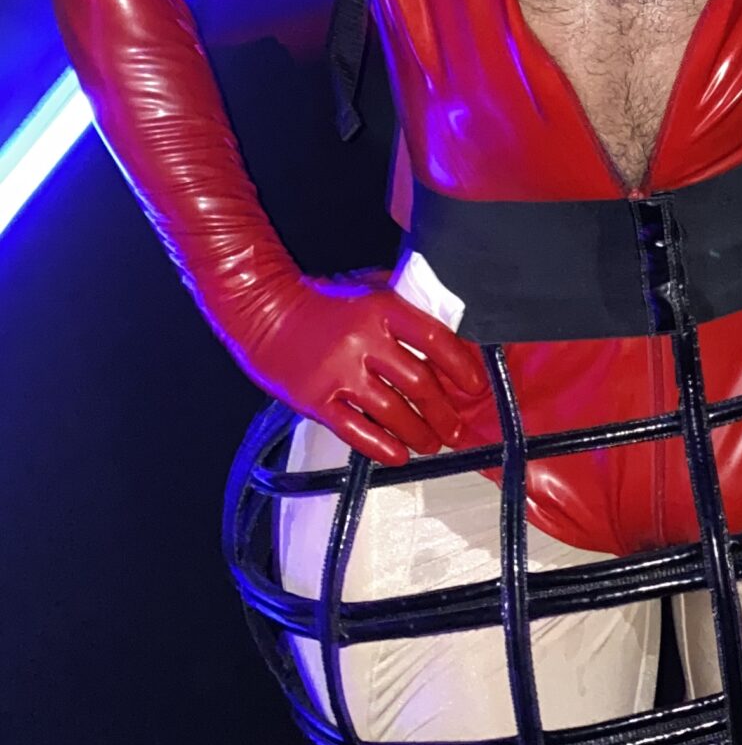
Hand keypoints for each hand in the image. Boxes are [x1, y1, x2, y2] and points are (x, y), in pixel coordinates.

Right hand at [234, 274, 492, 466]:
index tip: (475, 386)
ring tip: (432, 444)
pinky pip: (355, 431)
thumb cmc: (324, 299)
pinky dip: (381, 447)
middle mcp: (363, 341)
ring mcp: (338, 372)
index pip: (435, 341)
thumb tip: (451, 332)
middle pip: (418, 384)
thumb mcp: (370, 288)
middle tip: (456, 430)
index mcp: (383, 309)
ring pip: (392, 412)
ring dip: (418, 433)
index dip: (461, 367)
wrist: (263, 312)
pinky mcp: (316, 399)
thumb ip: (406, 308)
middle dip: (443, 413)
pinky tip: (398, 456)